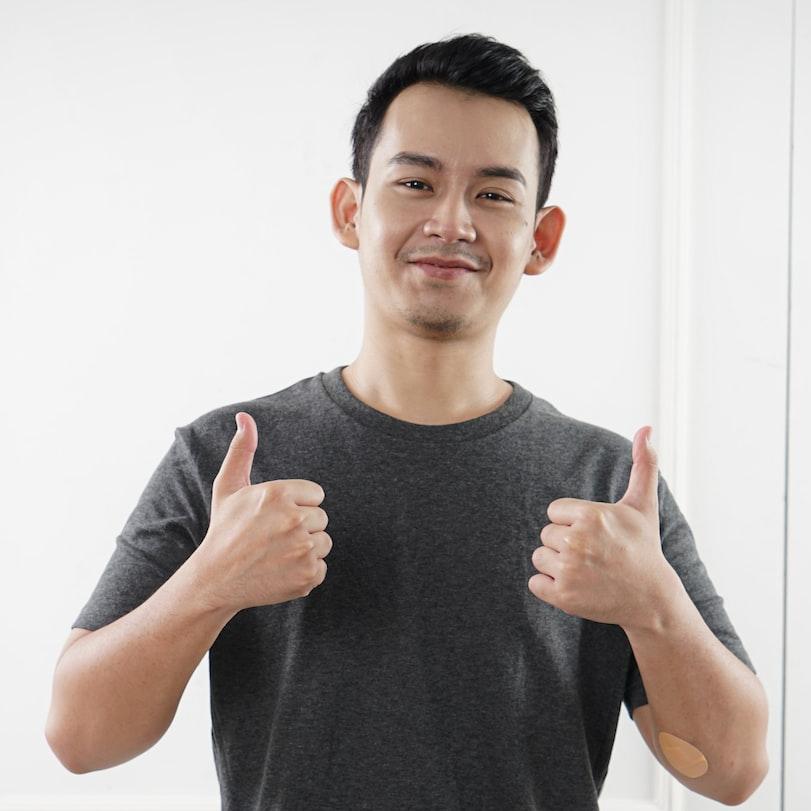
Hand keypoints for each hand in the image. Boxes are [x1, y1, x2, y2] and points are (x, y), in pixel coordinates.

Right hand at [194, 412, 332, 612]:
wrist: (215, 580)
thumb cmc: (224, 530)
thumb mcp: (229, 487)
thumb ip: (242, 450)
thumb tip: (244, 417)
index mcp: (278, 494)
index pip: (316, 495)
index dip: (297, 505)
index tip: (275, 517)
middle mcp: (293, 519)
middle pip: (321, 518)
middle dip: (302, 527)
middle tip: (273, 538)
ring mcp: (302, 549)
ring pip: (324, 542)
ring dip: (306, 549)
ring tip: (277, 553)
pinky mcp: (307, 575)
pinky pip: (322, 567)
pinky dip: (305, 571)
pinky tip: (282, 571)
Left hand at [528, 426, 676, 628]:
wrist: (651, 599)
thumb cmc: (643, 547)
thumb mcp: (643, 505)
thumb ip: (642, 464)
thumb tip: (647, 428)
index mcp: (590, 515)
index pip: (554, 512)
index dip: (572, 523)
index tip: (596, 535)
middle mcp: (577, 541)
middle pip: (546, 534)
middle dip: (565, 544)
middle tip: (593, 555)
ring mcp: (569, 570)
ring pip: (539, 557)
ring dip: (557, 565)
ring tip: (586, 571)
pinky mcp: (562, 596)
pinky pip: (535, 583)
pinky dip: (550, 588)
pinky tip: (576, 587)